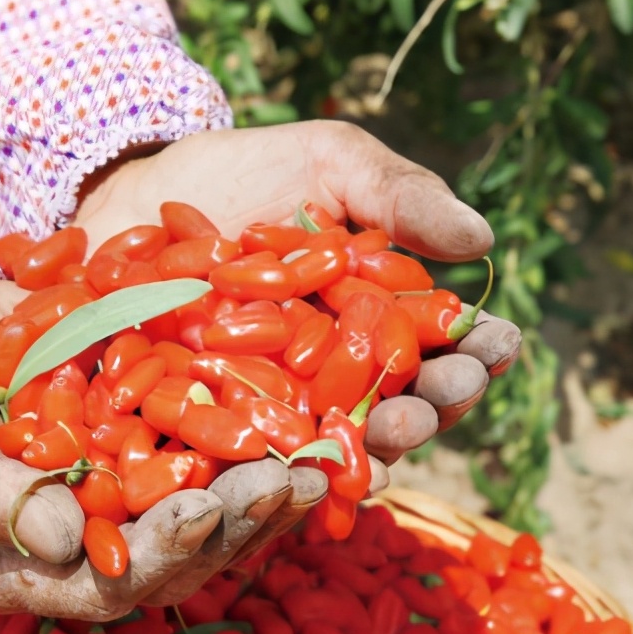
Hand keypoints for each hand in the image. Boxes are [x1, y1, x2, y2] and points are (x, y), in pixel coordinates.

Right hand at [0, 278, 325, 618]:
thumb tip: (66, 540)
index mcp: (14, 570)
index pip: (100, 587)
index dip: (161, 554)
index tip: (208, 507)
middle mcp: (77, 559)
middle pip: (174, 565)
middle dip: (236, 526)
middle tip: (289, 481)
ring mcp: (121, 514)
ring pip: (210, 530)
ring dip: (267, 502)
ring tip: (318, 463)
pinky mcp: (153, 469)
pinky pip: (217, 477)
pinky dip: (262, 460)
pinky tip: (309, 434)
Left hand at [73, 120, 522, 474]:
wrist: (133, 187)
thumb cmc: (244, 172)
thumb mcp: (330, 163)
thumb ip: (399, 197)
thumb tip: (482, 239)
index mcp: (379, 319)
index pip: (440, 347)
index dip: (475, 350)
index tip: (498, 343)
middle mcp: (337, 377)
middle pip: (398, 409)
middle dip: (429, 409)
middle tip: (438, 399)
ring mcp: (276, 411)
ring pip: (334, 450)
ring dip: (368, 451)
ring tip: (384, 435)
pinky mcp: (212, 433)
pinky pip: (247, 464)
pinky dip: (273, 470)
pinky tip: (297, 469)